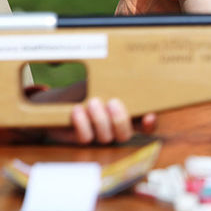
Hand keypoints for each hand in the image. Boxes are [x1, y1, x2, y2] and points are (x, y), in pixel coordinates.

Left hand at [22, 88, 156, 144]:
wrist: (60, 100)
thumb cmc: (89, 88)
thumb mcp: (105, 83)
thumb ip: (119, 84)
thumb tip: (130, 71)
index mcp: (128, 115)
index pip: (147, 126)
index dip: (150, 124)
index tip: (148, 116)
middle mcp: (115, 129)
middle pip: (125, 135)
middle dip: (120, 120)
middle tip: (113, 102)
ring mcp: (99, 136)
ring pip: (106, 138)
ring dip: (100, 120)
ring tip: (93, 102)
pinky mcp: (82, 139)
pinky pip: (86, 138)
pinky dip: (82, 124)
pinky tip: (77, 110)